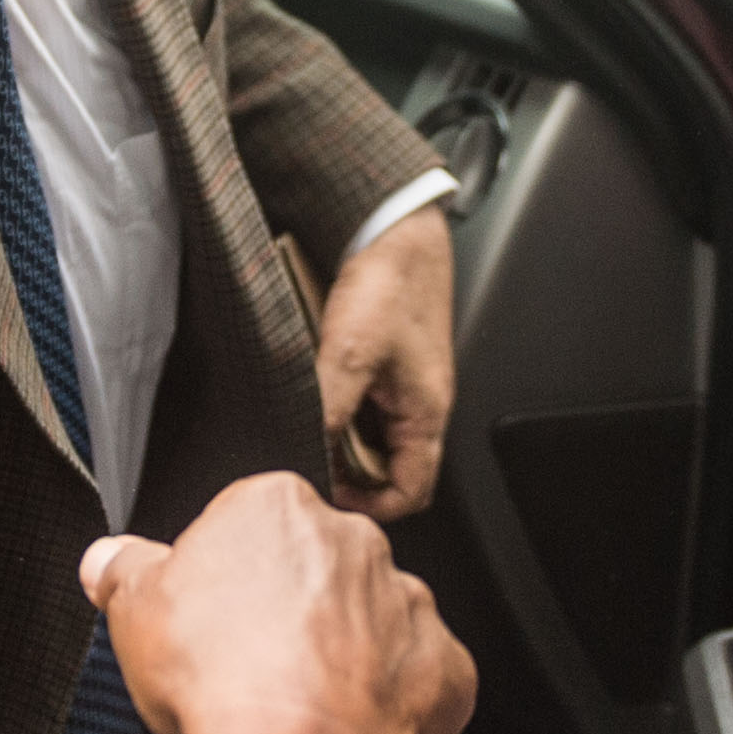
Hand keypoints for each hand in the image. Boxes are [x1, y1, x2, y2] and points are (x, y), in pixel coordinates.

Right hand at [86, 475, 475, 733]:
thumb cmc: (221, 674)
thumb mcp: (135, 610)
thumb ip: (122, 570)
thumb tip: (106, 559)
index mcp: (278, 508)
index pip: (251, 525)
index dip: (225, 578)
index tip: (209, 618)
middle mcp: (353, 543)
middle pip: (317, 570)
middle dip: (291, 614)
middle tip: (250, 669)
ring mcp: (407, 603)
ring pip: (372, 624)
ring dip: (345, 658)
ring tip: (298, 713)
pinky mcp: (445, 667)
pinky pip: (418, 680)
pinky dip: (392, 706)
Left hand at [315, 208, 456, 522]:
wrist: (394, 228)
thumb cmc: (392, 283)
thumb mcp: (350, 354)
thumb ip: (329, 409)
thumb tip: (306, 451)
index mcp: (426, 413)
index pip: (412, 492)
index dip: (373, 505)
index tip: (331, 494)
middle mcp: (418, 405)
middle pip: (389, 469)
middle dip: (350, 473)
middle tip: (310, 461)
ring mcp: (401, 384)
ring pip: (371, 436)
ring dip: (339, 438)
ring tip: (307, 427)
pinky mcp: (383, 362)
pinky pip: (360, 404)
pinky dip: (336, 408)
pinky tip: (312, 392)